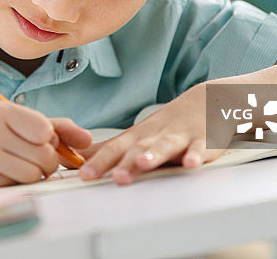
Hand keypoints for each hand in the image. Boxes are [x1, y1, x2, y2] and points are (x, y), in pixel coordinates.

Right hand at [0, 101, 90, 186]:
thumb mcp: (10, 119)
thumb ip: (51, 125)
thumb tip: (87, 140)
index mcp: (1, 111)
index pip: (46, 130)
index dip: (48, 140)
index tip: (37, 141)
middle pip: (45, 156)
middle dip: (45, 161)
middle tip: (30, 158)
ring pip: (34, 174)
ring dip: (32, 175)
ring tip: (15, 166)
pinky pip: (16, 187)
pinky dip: (15, 184)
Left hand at [79, 83, 233, 184]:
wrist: (205, 101)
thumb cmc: (166, 125)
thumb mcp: (133, 136)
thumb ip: (105, 151)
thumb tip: (71, 160)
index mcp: (136, 138)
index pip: (113, 149)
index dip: (98, 162)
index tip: (83, 175)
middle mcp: (154, 136)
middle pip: (137, 149)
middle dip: (124, 163)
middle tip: (113, 176)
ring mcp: (178, 138)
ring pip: (164, 146)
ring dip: (154, 155)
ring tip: (143, 164)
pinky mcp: (202, 141)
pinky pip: (199, 148)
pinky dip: (195, 156)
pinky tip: (190, 164)